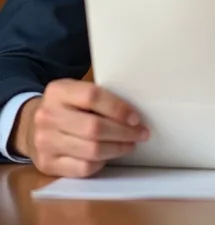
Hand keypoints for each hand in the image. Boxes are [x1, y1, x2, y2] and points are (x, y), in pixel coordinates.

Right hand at [10, 79, 149, 177]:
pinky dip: (101, 163)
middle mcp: (47, 116)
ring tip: (130, 144)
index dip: (118, 108)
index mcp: (58, 91)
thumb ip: (97, 98)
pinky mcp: (47, 164)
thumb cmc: (64, 107)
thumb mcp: (74, 92)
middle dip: (123, 132)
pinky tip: (108, 156)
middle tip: (141, 134)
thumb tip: (132, 113)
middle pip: (94, 128)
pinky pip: (83, 168)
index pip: (93, 96)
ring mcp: (45, 142)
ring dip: (117, 149)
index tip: (136, 118)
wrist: (28, 126)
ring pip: (91, 150)